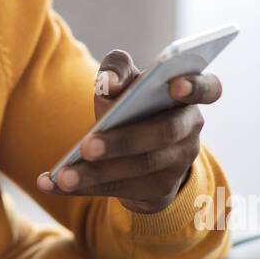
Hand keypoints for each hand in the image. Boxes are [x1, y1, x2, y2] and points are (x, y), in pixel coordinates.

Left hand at [36, 49, 221, 214]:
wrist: (137, 148)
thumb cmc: (132, 102)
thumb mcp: (125, 81)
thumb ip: (116, 69)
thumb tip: (109, 83)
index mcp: (187, 96)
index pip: (208, 88)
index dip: (195, 87)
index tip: (174, 86)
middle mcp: (189, 130)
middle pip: (163, 134)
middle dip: (124, 141)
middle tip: (86, 146)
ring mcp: (177, 163)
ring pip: (140, 168)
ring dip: (98, 173)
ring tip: (63, 176)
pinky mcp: (157, 189)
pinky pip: (120, 189)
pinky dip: (83, 187)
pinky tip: (51, 184)